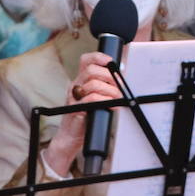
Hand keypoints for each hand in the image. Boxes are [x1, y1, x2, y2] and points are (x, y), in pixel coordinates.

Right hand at [45, 52, 118, 174]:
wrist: (71, 138)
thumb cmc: (87, 117)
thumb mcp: (97, 100)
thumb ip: (106, 89)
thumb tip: (122, 80)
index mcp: (81, 81)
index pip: (86, 60)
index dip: (99, 57)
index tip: (112, 62)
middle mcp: (75, 86)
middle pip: (91, 70)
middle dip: (109, 76)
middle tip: (119, 86)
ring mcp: (73, 98)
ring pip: (92, 84)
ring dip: (110, 90)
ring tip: (118, 98)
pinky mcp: (75, 109)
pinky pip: (91, 99)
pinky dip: (105, 101)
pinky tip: (112, 106)